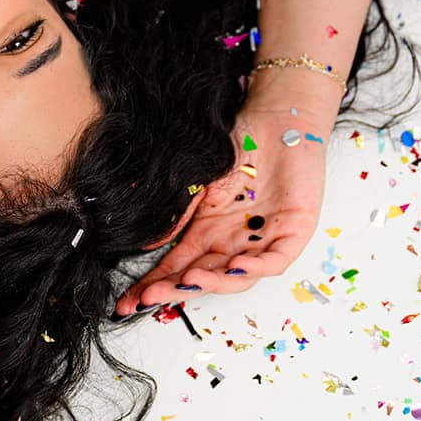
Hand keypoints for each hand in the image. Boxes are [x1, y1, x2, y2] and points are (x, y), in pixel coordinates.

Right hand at [113, 95, 332, 314]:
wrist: (279, 118)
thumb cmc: (241, 142)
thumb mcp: (198, 179)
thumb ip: (178, 212)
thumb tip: (147, 242)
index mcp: (208, 230)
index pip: (178, 265)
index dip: (155, 284)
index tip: (127, 302)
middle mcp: (233, 240)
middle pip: (202, 275)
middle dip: (175, 289)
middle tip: (149, 298)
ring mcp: (262, 239)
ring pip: (237, 276)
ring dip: (213, 282)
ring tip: (189, 281)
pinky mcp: (293, 232)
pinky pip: (274, 259)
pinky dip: (255, 267)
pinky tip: (235, 266)